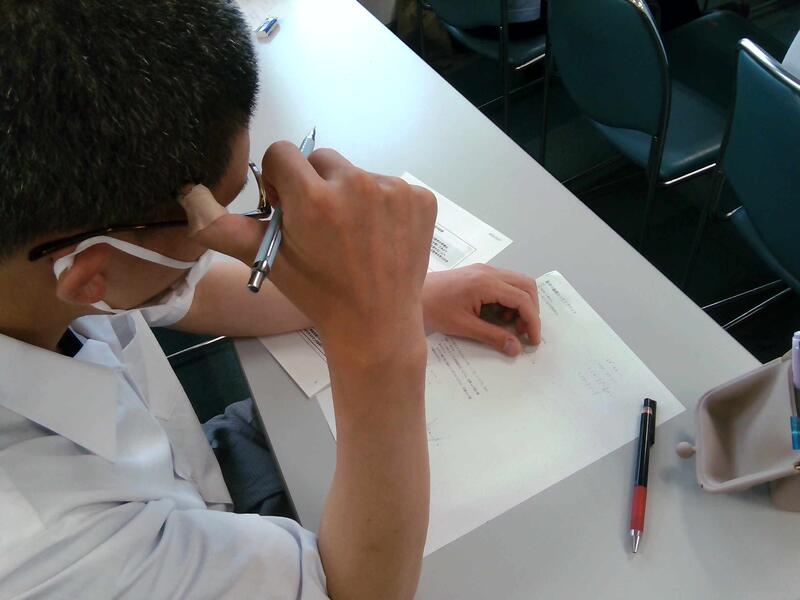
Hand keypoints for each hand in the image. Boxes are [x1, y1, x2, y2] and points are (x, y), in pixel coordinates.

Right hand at [184, 143, 437, 363]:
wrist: (376, 325)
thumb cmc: (318, 294)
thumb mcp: (268, 261)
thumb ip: (224, 228)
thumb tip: (189, 196)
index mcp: (314, 198)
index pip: (282, 153)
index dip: (278, 180)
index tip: (287, 208)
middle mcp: (357, 184)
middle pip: (320, 160)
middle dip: (314, 185)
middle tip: (321, 226)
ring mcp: (395, 190)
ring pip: (356, 173)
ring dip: (349, 195)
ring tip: (353, 235)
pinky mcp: (422, 199)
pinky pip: (391, 187)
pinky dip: (383, 206)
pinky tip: (380, 236)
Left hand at [421, 264, 540, 355]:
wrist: (411, 293)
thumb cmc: (434, 309)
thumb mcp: (464, 326)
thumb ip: (493, 337)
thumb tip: (516, 348)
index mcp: (486, 283)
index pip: (522, 299)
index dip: (532, 321)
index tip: (532, 340)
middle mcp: (489, 271)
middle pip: (526, 285)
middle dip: (531, 310)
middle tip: (523, 332)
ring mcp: (484, 270)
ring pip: (517, 282)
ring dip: (521, 304)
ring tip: (509, 325)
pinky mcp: (478, 273)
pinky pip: (504, 283)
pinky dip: (509, 299)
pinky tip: (496, 315)